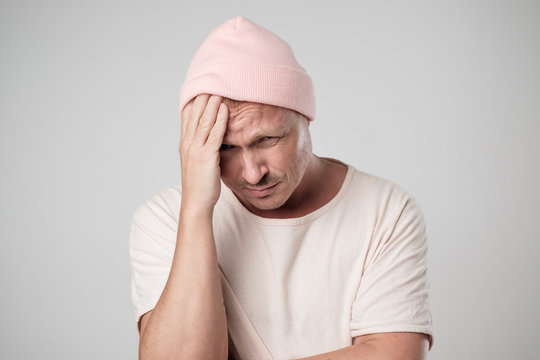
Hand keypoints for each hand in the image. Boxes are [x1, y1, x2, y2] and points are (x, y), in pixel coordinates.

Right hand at [179, 94, 228, 212]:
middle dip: (203, 98)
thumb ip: (202, 148)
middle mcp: (187, 144)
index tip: (202, 88)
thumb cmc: (200, 185)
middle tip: (212, 82)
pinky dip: (220, 120)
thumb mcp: (199, 162)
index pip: (187, 117)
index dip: (194, 101)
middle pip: (195, 115)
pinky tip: (225, 110)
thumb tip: (211, 138)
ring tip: (219, 90)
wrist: (196, 203)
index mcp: (185, 144)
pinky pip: (214, 135)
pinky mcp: (206, 157)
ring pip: (204, 121)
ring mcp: (196, 149)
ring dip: (212, 105)